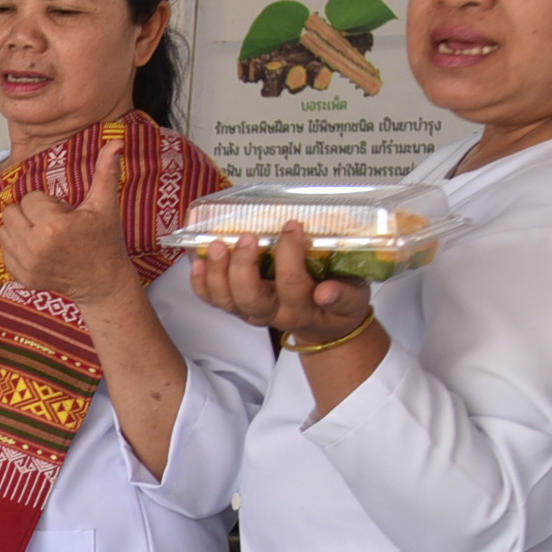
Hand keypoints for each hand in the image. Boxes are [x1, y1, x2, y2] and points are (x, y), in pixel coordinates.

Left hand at [0, 138, 137, 304]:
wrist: (104, 282)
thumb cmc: (105, 241)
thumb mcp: (105, 205)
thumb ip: (106, 172)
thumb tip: (116, 141)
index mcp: (53, 226)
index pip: (31, 198)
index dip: (48, 203)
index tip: (65, 214)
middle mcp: (34, 246)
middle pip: (12, 212)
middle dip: (31, 213)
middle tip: (55, 224)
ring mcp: (26, 265)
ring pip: (4, 229)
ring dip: (22, 228)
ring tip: (46, 236)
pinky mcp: (21, 277)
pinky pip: (4, 250)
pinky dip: (18, 246)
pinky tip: (41, 250)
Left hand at [189, 225, 375, 342]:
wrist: (324, 325)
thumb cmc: (338, 305)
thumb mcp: (354, 300)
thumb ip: (345, 296)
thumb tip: (326, 292)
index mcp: (302, 310)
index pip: (292, 284)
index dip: (289, 254)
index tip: (292, 226)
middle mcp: (272, 313)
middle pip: (250, 296)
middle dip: (244, 265)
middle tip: (247, 237)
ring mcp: (251, 311)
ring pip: (226, 299)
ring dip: (217, 272)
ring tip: (217, 245)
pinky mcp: (237, 306)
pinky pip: (213, 300)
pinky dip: (201, 283)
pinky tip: (197, 262)